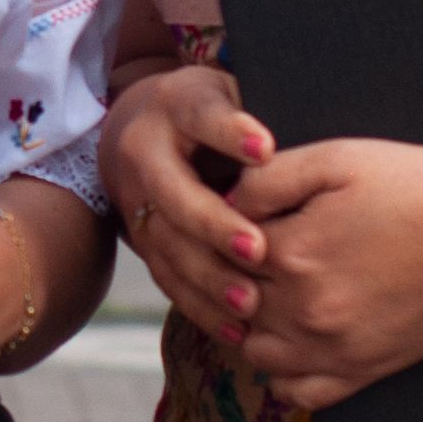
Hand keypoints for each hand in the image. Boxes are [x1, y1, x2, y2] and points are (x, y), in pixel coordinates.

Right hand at [100, 65, 273, 350]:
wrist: (137, 127)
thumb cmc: (209, 111)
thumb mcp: (227, 92)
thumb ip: (252, 114)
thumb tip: (288, 149)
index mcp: (174, 107)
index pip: (201, 117)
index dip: (230, 133)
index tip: (266, 149)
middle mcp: (142, 154)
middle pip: (174, 194)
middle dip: (214, 225)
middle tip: (259, 251)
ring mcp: (134, 201)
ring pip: (166, 245)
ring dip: (208, 278)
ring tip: (250, 303)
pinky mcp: (141, 241)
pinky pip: (167, 278)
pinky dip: (200, 306)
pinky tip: (236, 328)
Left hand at [222, 137, 422, 410]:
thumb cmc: (421, 189)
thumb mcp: (341, 158)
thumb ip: (270, 177)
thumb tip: (224, 199)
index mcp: (293, 253)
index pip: (220, 245)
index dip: (219, 224)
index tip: (229, 211)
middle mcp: (304, 311)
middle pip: (229, 300)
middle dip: (224, 273)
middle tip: (238, 249)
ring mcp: (332, 349)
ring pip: (251, 350)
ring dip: (246, 323)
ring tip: (262, 290)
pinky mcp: (361, 372)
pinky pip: (295, 392)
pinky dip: (280, 370)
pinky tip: (290, 337)